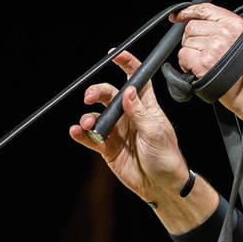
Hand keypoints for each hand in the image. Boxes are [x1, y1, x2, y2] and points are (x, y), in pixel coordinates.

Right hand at [68, 51, 189, 202]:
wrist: (160, 186)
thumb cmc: (166, 157)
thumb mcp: (156, 132)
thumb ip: (139, 112)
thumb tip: (127, 91)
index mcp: (146, 107)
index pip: (136, 79)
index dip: (127, 65)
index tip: (115, 55)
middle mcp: (129, 115)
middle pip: (109, 94)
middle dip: (97, 92)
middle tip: (89, 97)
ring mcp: (116, 130)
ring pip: (96, 115)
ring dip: (87, 117)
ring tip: (87, 125)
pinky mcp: (106, 147)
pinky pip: (90, 137)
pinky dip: (80, 134)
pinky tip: (76, 132)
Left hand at [172, 4, 242, 134]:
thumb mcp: (242, 40)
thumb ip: (223, 29)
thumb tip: (195, 23)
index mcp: (234, 24)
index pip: (205, 10)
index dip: (188, 12)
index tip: (177, 16)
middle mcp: (224, 33)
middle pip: (191, 27)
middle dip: (191, 40)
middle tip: (201, 54)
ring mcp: (213, 47)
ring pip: (186, 43)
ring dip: (190, 54)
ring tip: (205, 65)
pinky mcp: (204, 62)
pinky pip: (183, 56)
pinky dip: (186, 65)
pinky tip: (199, 71)